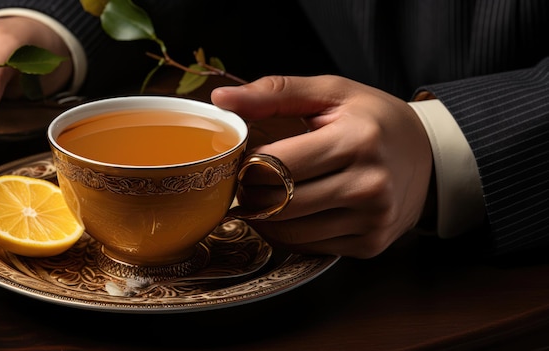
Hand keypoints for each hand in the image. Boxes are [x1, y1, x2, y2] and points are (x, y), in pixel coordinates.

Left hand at [212, 75, 432, 257]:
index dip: (247, 164)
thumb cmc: (374, 120)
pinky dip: (288, 232)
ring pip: (288, 231)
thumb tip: (222, 99)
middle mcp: (369, 185)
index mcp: (357, 140)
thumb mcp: (332, 92)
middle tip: (249, 179)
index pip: (276, 164)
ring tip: (267, 194)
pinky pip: (308, 247)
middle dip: (250, 193)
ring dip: (264, 216)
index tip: (245, 157)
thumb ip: (275, 92)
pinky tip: (292, 211)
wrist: (429, 157)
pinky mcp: (370, 244)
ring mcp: (372, 220)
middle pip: (277, 203)